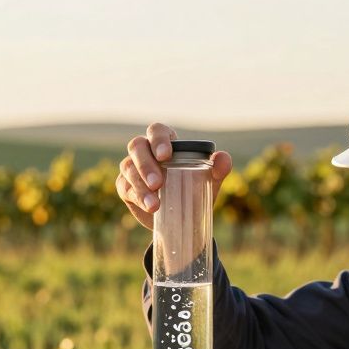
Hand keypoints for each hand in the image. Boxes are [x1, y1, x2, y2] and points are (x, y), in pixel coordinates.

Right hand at [115, 123, 233, 231]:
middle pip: (137, 146)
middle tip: (158, 183)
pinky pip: (125, 186)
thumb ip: (218, 168)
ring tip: (155, 205)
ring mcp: (132, 168)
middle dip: (145, 164)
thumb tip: (223, 158)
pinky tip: (149, 207)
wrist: (182, 218)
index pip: (157, 131)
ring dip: (140, 186)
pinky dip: (136, 196)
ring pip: (128, 168)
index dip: (158, 139)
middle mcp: (146, 151)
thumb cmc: (195, 190)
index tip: (165, 155)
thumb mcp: (209, 181)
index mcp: (166, 143)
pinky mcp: (125, 186)